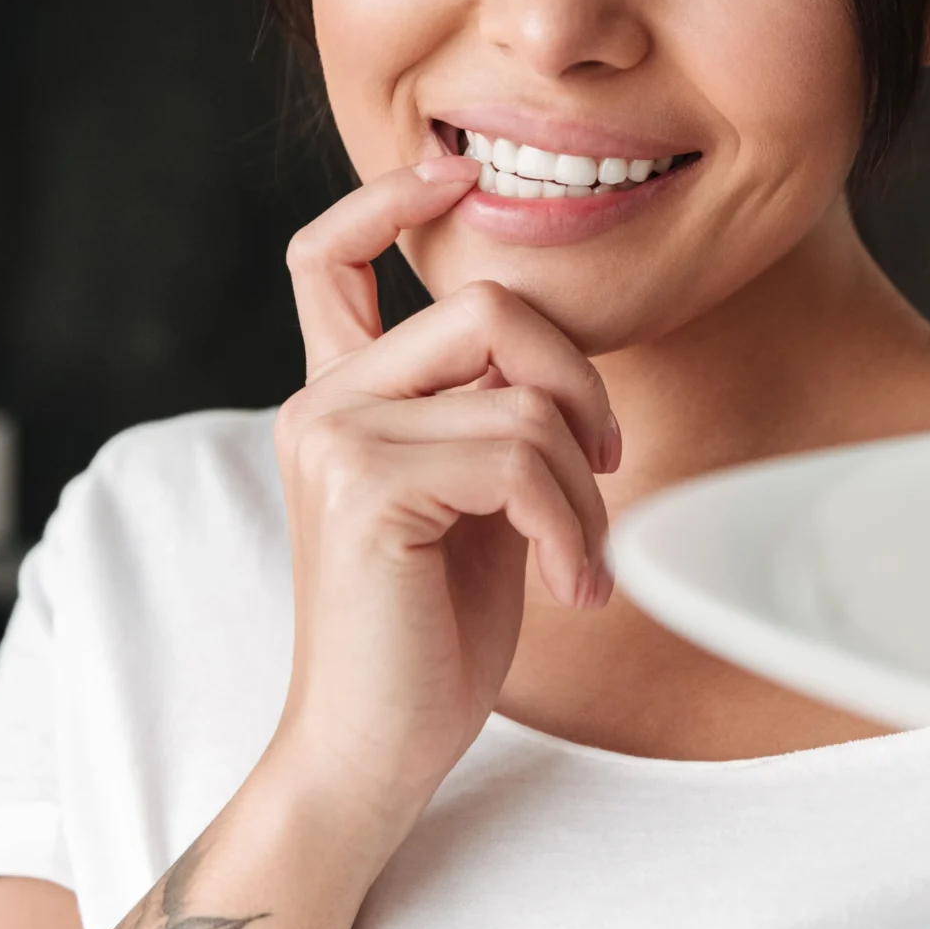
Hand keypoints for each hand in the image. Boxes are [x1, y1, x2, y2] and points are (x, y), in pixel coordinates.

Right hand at [268, 156, 619, 816]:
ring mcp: (336, 439)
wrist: (367, 755)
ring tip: (579, 561)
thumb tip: (558, 366)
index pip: (327, 256)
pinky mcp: (368, 487)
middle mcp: (322, 404)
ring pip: (521, 395)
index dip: (390, 197)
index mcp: (339, 400)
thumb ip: (484, 420)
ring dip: (583, 484)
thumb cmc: (426, 640)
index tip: (457, 174)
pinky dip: (570, 526)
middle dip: (579, 379)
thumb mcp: (467, 506)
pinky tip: (568, 587)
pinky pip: (520, 458)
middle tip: (606, 465)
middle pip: (488, 306)